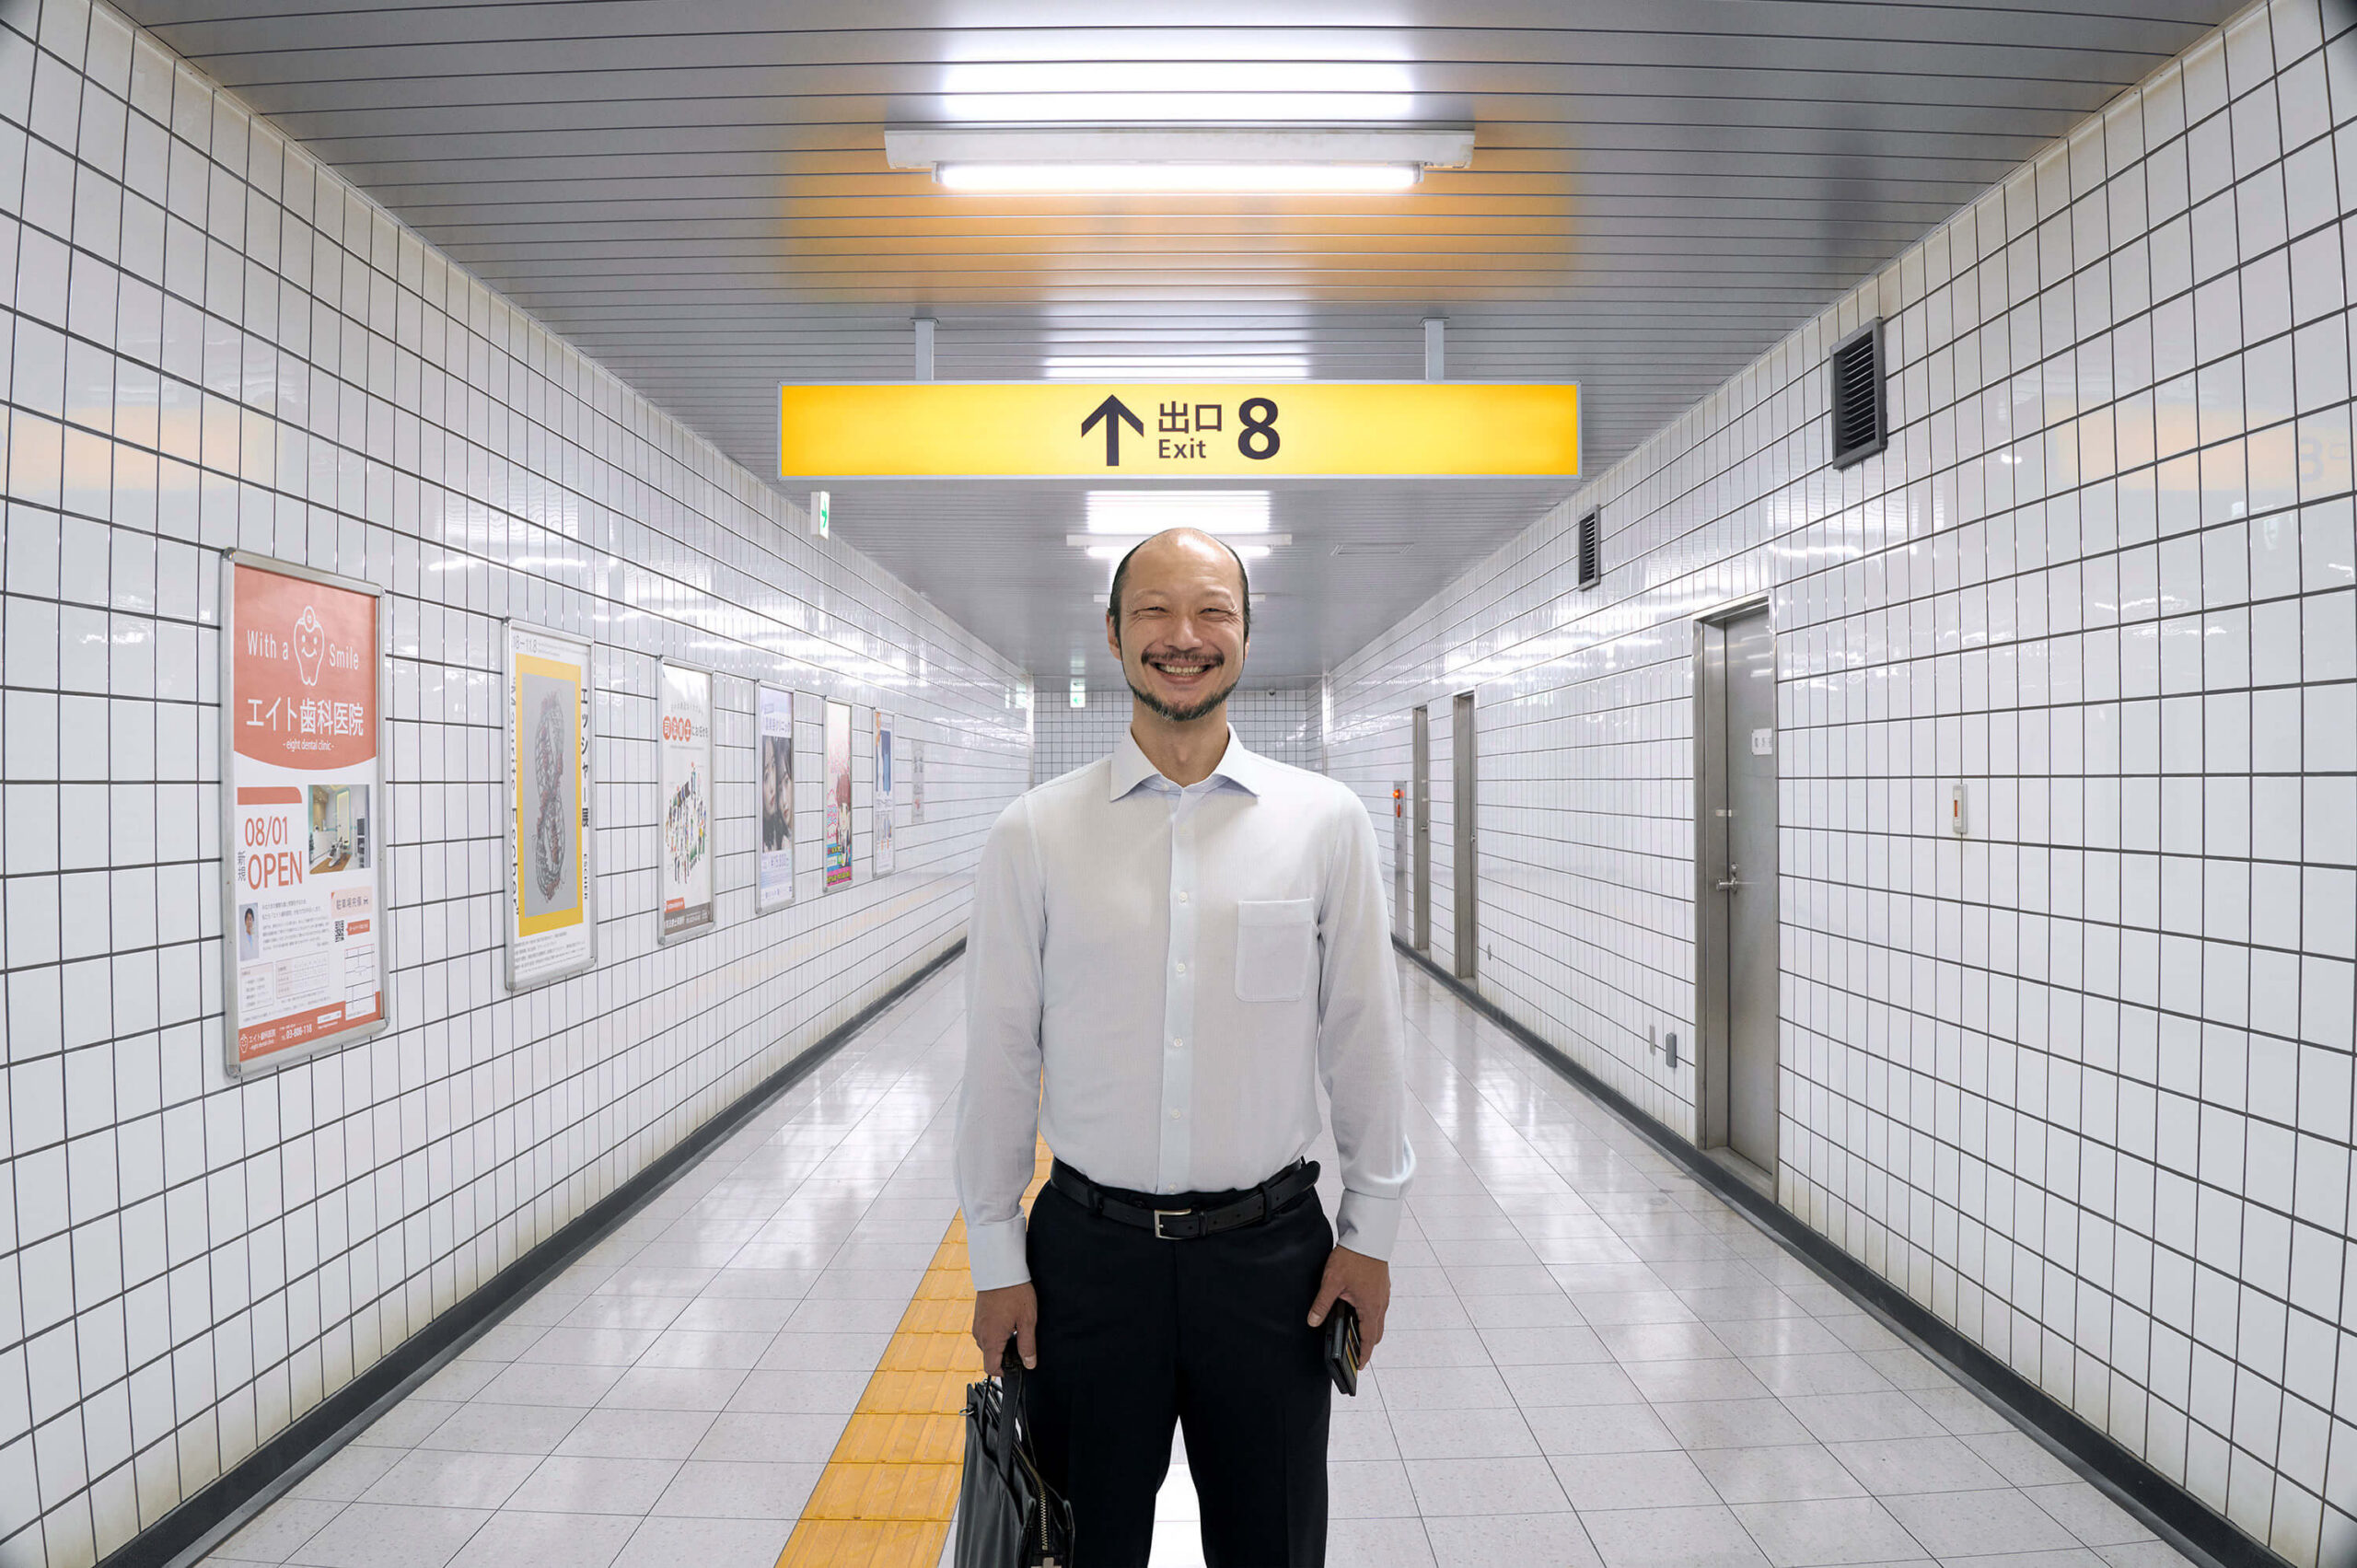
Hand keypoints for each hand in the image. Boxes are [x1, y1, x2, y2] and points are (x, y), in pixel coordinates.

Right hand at [973, 1282, 1037, 1374]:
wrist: (1000, 1269)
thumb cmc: (1014, 1292)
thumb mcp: (1027, 1320)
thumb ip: (1028, 1345)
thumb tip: (1029, 1364)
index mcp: (991, 1339)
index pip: (991, 1368)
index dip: (1004, 1372)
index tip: (1016, 1366)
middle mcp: (980, 1334)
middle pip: (990, 1356)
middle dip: (1004, 1354)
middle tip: (1021, 1341)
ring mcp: (977, 1324)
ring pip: (987, 1344)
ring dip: (1000, 1342)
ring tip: (1015, 1327)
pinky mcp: (978, 1316)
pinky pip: (985, 1332)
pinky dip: (995, 1332)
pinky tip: (1008, 1319)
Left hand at [1306, 1246, 1389, 1366]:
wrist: (1367, 1236)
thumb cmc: (1353, 1258)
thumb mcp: (1332, 1282)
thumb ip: (1322, 1304)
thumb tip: (1313, 1322)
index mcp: (1370, 1308)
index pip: (1368, 1340)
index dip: (1363, 1355)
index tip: (1359, 1366)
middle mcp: (1380, 1304)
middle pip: (1376, 1333)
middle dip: (1366, 1345)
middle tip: (1354, 1353)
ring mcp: (1383, 1295)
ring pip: (1378, 1319)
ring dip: (1368, 1329)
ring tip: (1353, 1333)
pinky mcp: (1382, 1286)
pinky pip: (1378, 1307)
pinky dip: (1370, 1315)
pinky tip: (1356, 1310)